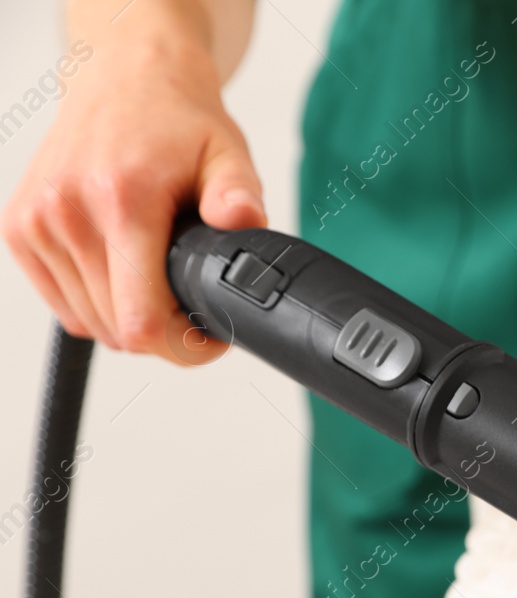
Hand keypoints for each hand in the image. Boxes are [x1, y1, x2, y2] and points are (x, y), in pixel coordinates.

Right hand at [3, 13, 264, 362]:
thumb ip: (239, 194)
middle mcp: (68, 212)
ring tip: (162, 280)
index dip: (184, 347)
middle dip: (166, 333)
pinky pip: (64, 305)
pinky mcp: (19, 229)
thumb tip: (241, 220)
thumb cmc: (178, 121)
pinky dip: (97, 304)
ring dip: (130, 319)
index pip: (141, 320)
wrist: (125, 79)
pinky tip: (126, 272)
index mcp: (121, 199)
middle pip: (117, 330)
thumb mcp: (228, 153)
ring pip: (89, 323)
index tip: (212, 336)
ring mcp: (36, 223)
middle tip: (195, 303)